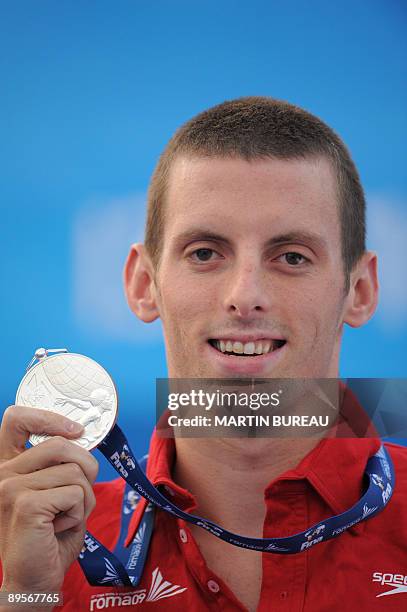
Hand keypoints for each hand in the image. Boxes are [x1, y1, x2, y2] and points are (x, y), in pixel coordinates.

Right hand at [0, 405, 98, 592]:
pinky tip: (60, 527)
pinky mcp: (24, 503)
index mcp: (8, 466)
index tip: (75, 430)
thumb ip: (60, 463)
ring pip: (74, 471)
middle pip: (61, 444)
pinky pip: (75, 493)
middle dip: (85, 468)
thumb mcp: (54, 490)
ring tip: (65, 517)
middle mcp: (3, 473)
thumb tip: (82, 437)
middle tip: (80, 495)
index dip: (48, 417)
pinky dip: (79, 512)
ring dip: (84, 497)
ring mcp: (9, 486)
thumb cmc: (50, 536)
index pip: (16, 419)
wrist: (34, 580)